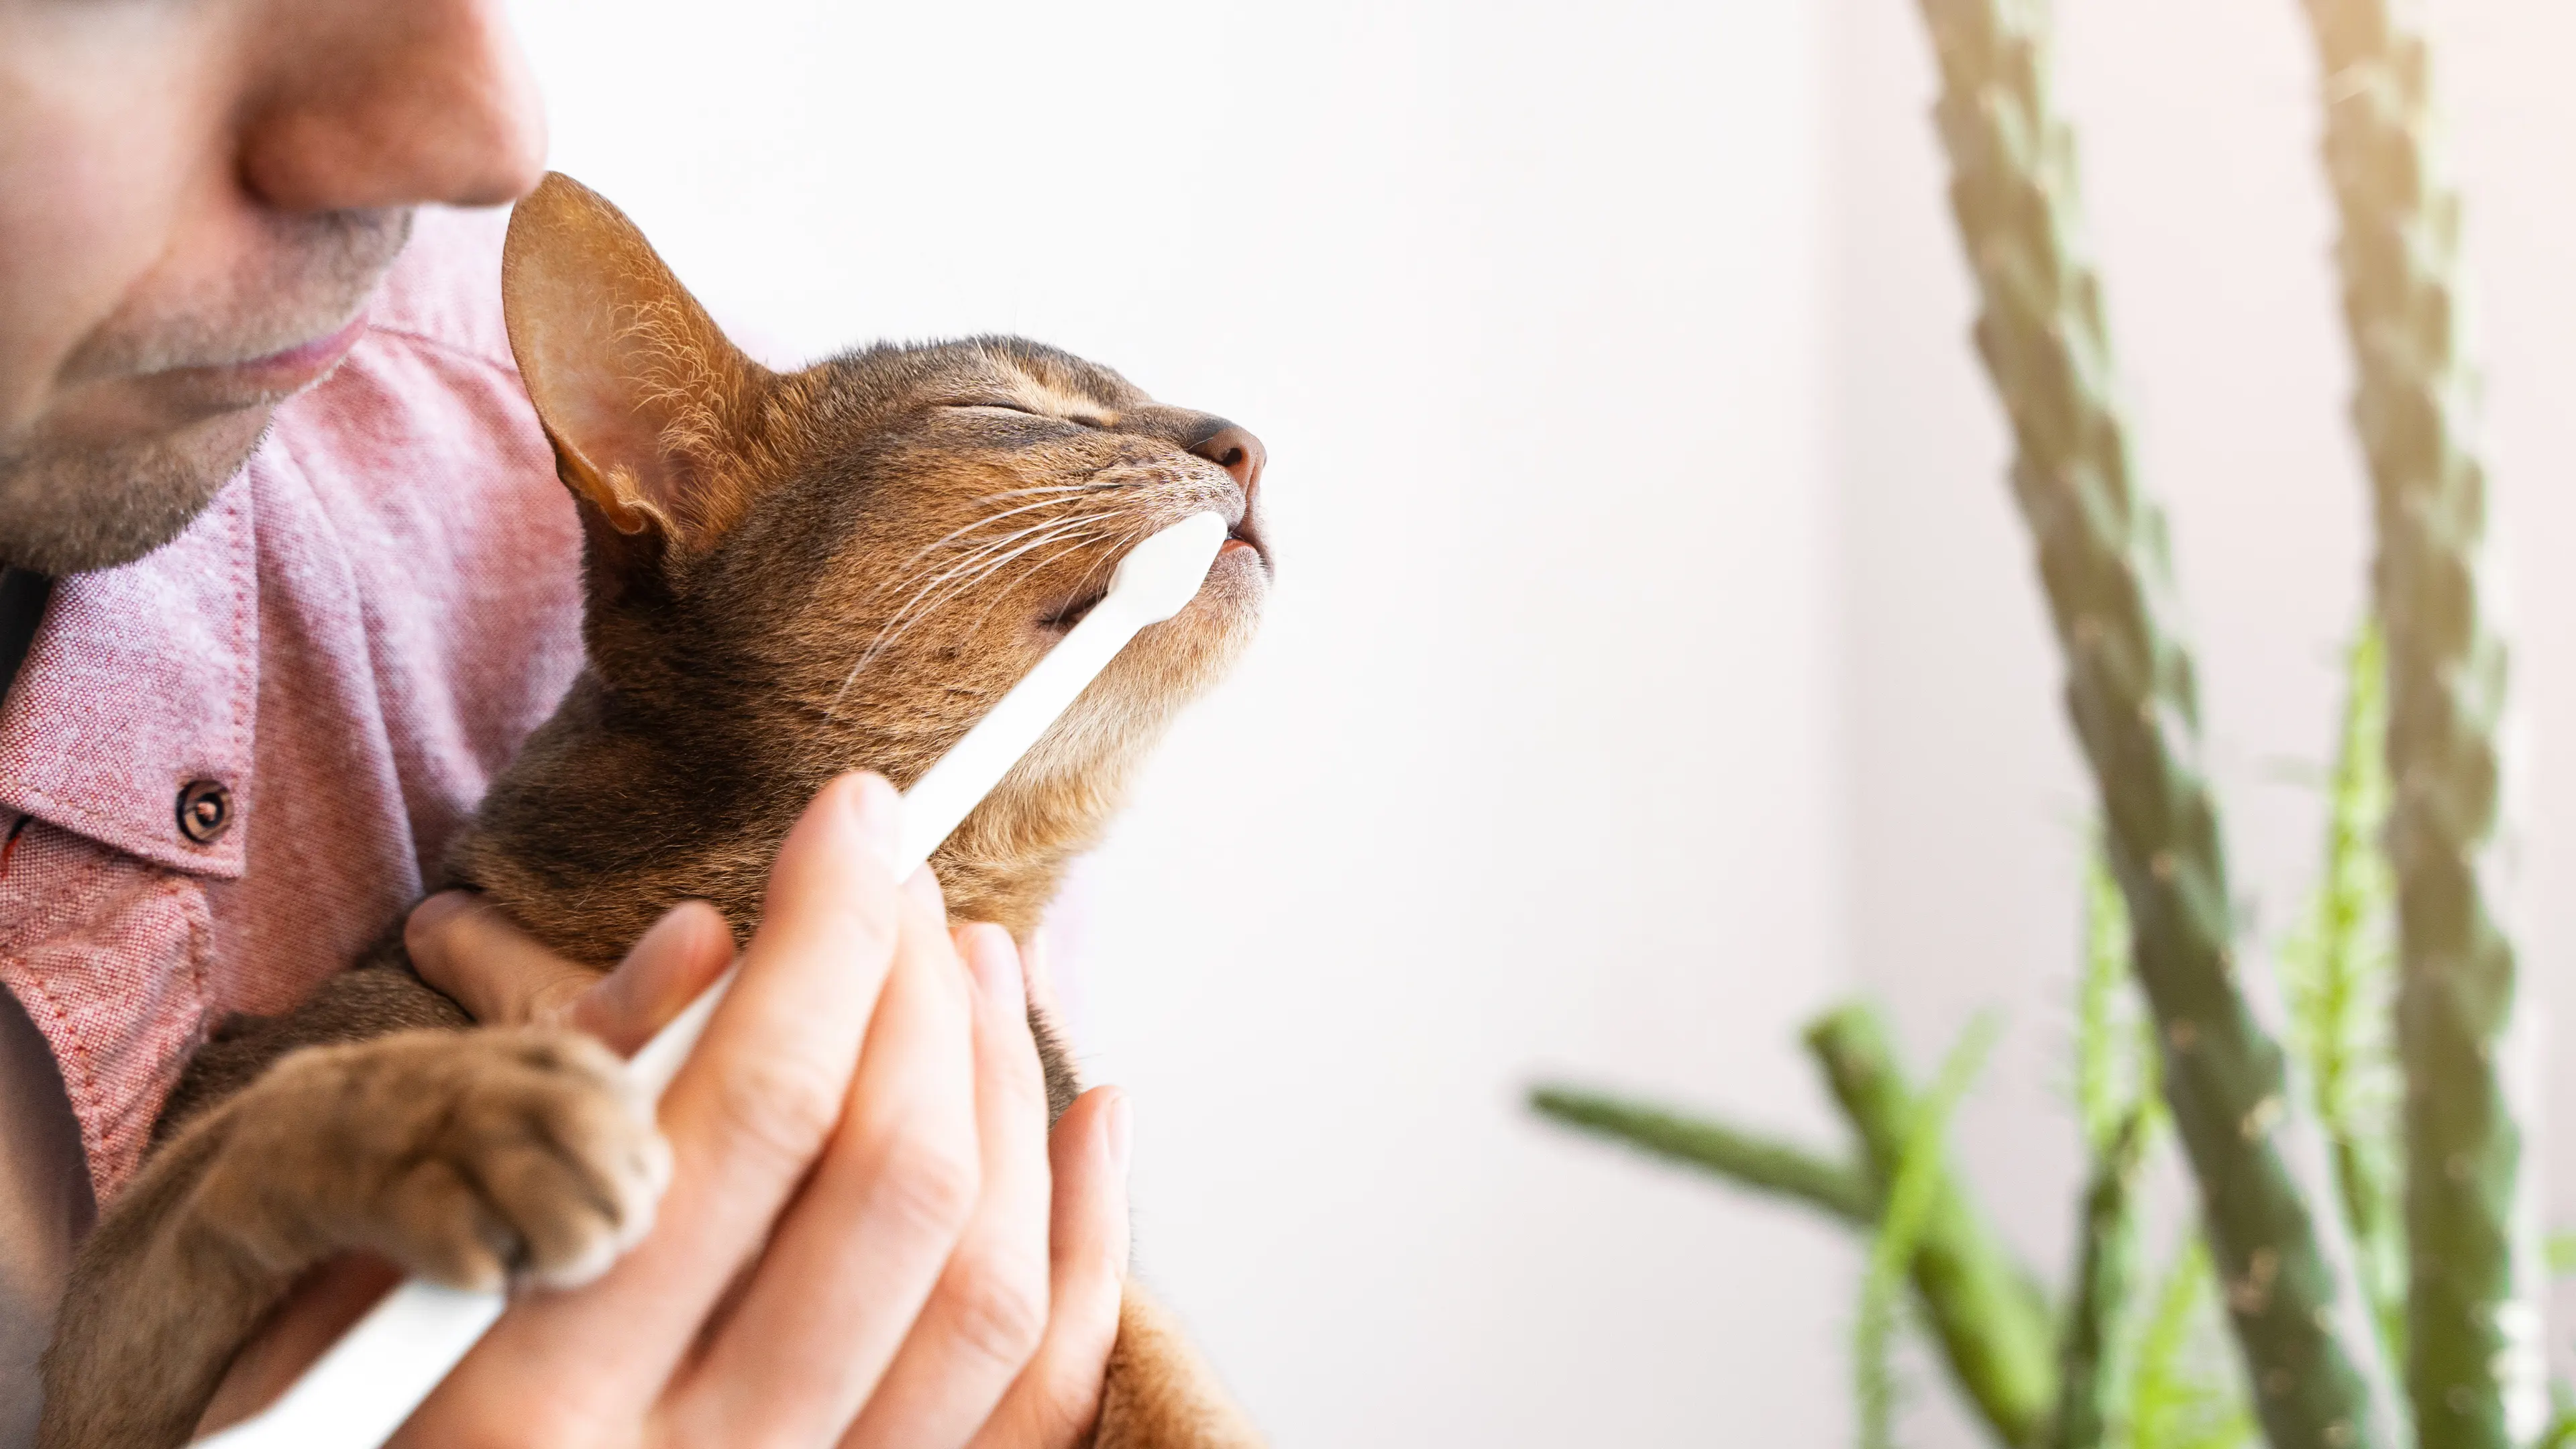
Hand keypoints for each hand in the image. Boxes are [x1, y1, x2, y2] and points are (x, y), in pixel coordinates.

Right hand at [195, 774, 1128, 1448]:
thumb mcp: (358, 1269)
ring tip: (981, 964)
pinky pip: (1038, 1401)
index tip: (852, 819)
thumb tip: (715, 944)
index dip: (828, 937)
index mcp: (532, 1399)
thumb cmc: (348, 1414)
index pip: (751, 1113)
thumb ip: (521, 1114)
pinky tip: (1092, 1118)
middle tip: (904, 884)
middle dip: (918, 992)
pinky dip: (1088, 1248)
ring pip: (986, 1290)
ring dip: (1003, 1092)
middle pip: (892, 1186)